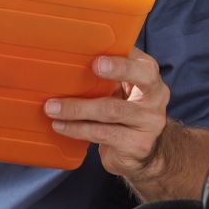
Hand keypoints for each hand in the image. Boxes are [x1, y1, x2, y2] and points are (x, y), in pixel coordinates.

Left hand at [44, 48, 169, 181]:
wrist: (141, 153)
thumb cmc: (123, 111)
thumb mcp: (120, 90)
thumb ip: (105, 75)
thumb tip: (65, 61)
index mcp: (149, 76)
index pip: (140, 58)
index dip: (123, 56)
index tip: (101, 55)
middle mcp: (156, 97)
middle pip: (141, 78)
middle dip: (118, 69)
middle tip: (93, 67)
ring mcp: (149, 122)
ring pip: (112, 110)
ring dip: (78, 108)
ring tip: (52, 108)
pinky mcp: (137, 145)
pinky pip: (103, 133)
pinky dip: (77, 129)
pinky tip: (60, 126)